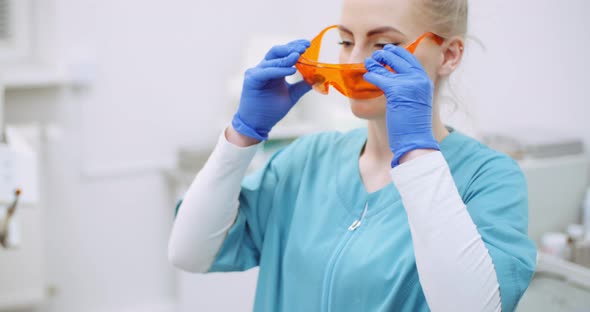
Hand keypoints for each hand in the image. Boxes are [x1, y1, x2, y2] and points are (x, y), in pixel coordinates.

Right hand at [231, 39, 311, 140]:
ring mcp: (256, 72)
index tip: (308, 44)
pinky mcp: (251, 80)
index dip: (295, 47)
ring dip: (286, 57)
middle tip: (305, 46)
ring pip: (272, 60)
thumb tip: (319, 78)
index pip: (284, 53)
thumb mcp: (292, 95)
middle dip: (291, 48)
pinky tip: (291, 70)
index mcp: (273, 70)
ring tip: (299, 56)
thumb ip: (303, 85)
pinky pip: (267, 72)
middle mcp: (264, 68)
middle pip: (277, 51)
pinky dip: (279, 70)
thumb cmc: (271, 110)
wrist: (258, 124)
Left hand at [363, 44, 439, 166]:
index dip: (399, 53)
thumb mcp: (416, 101)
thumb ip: (410, 88)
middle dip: (386, 55)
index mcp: (425, 81)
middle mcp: (419, 79)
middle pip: (400, 59)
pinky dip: (372, 76)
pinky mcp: (397, 91)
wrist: (416, 140)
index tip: (390, 50)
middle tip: (376, 55)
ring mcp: (409, 84)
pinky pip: (381, 78)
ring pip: (388, 67)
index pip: (411, 59)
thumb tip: (394, 79)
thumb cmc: (413, 125)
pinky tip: (367, 76)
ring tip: (367, 62)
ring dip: (375, 63)